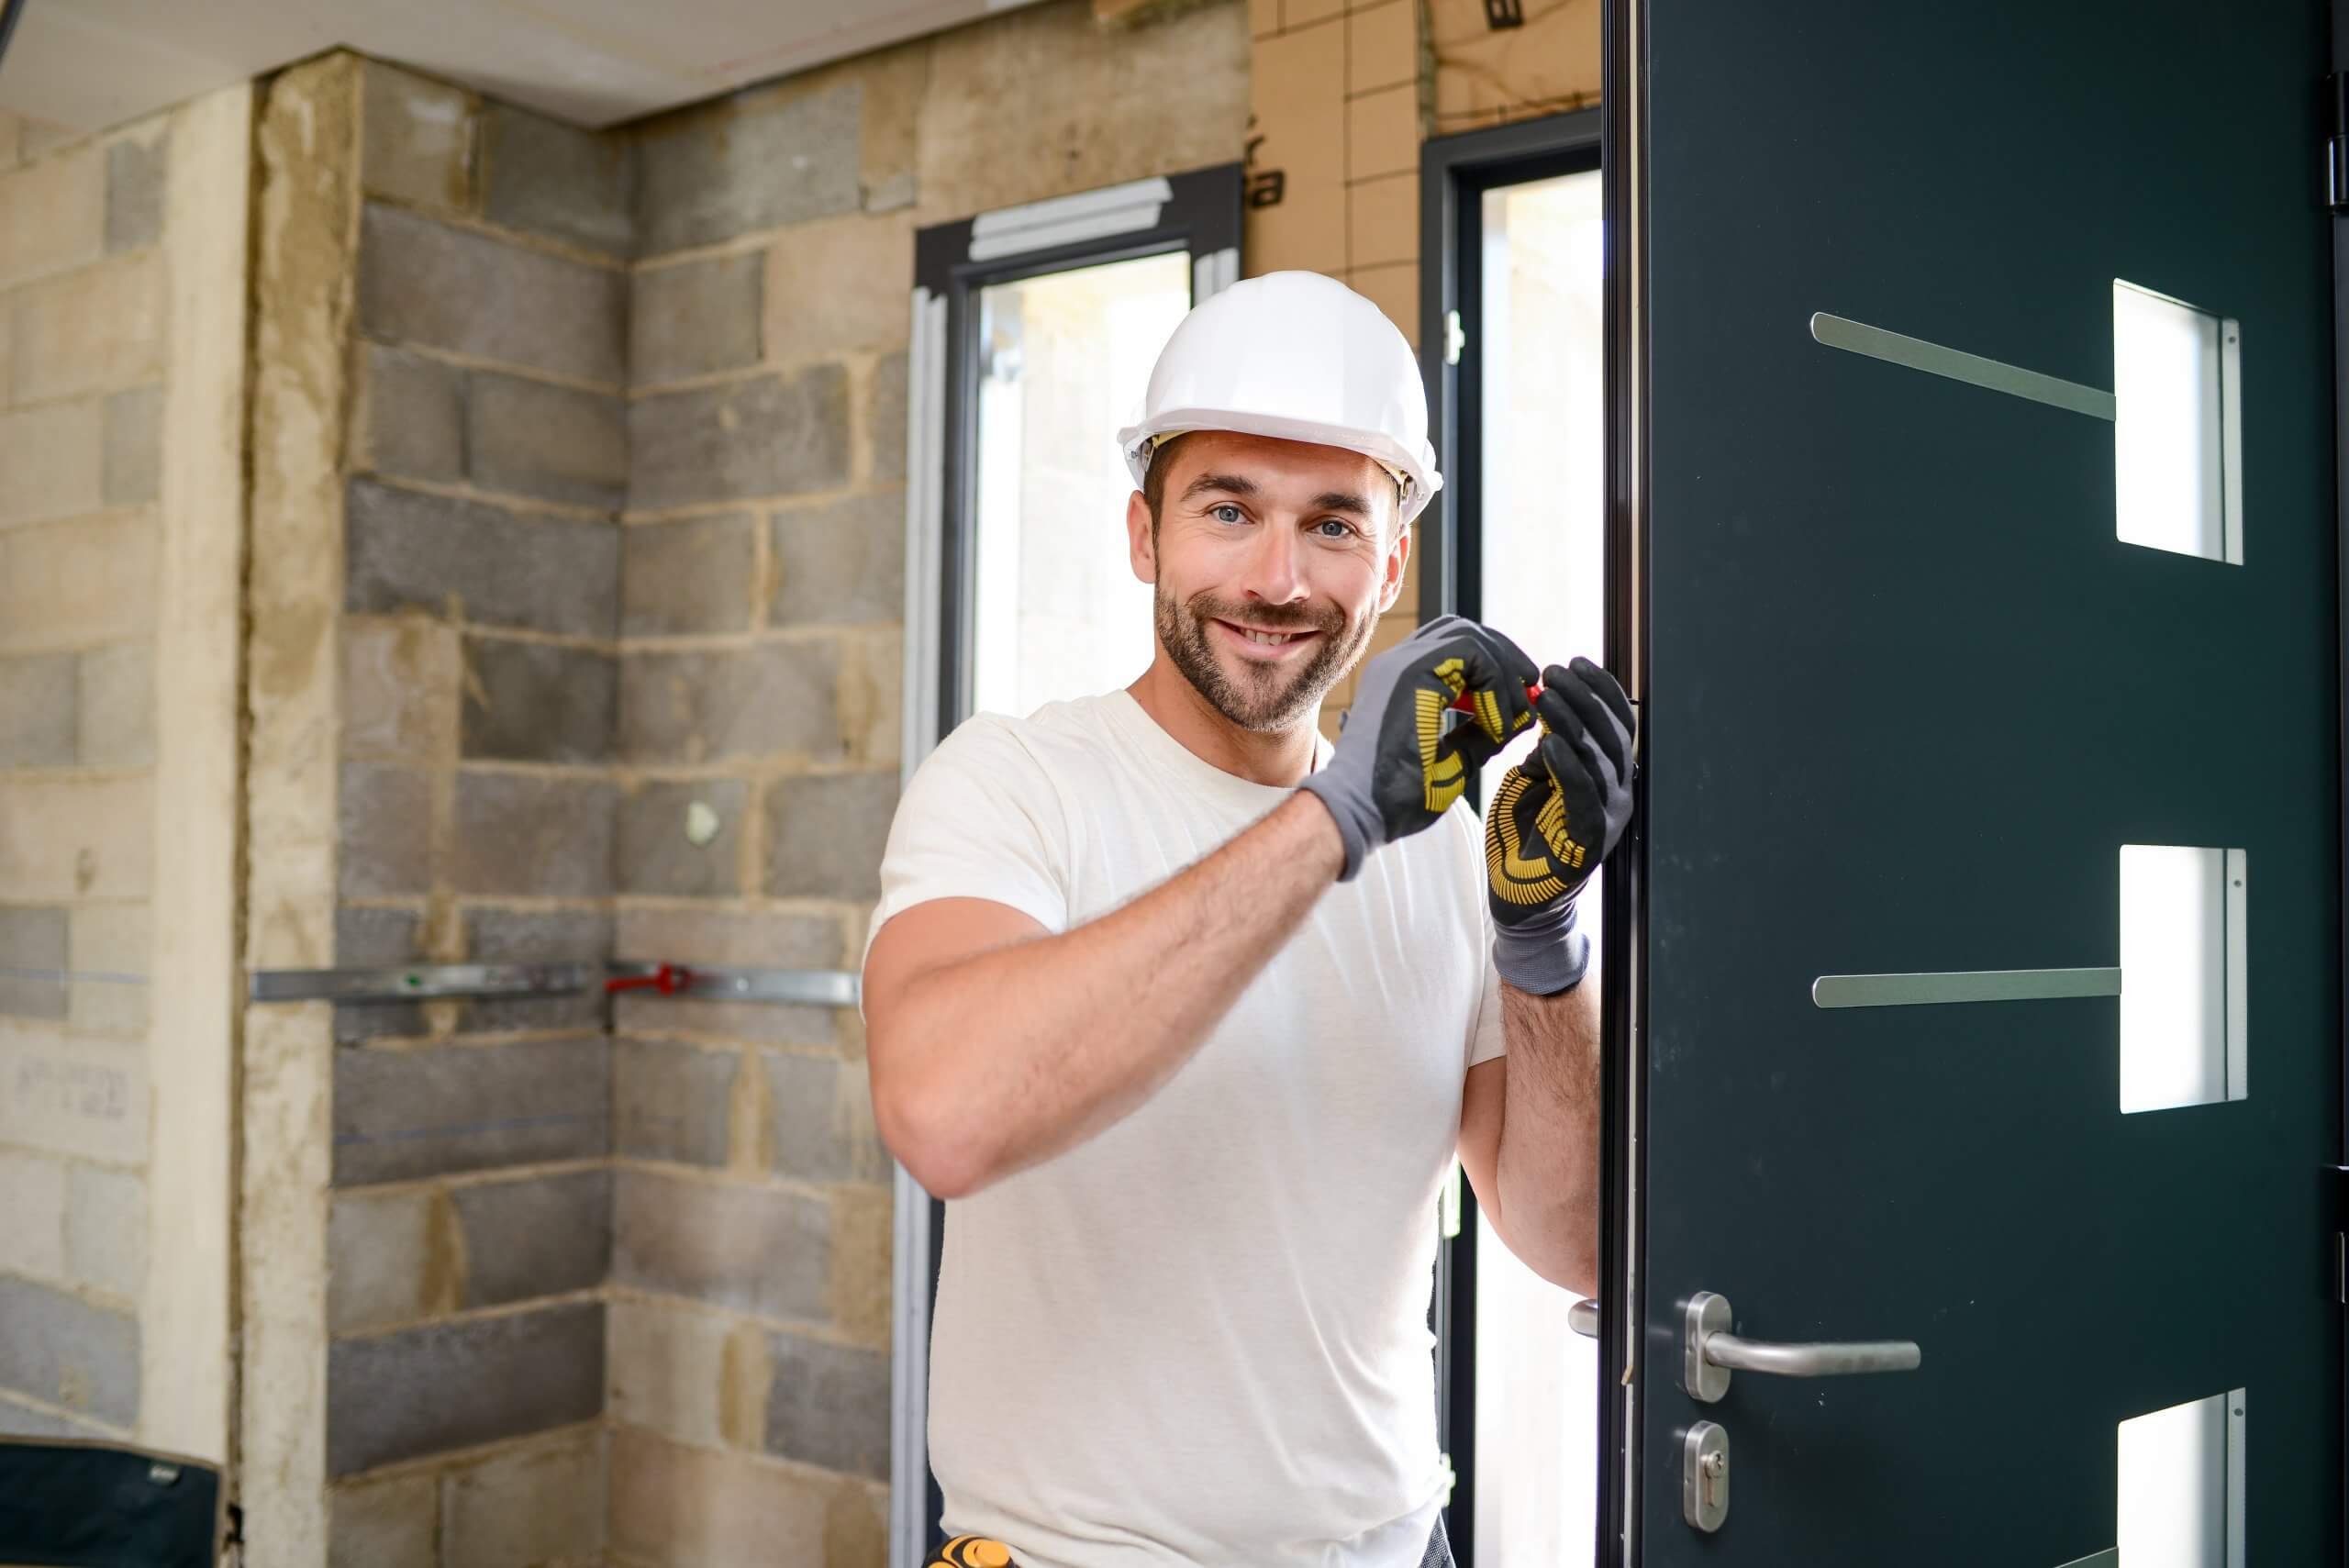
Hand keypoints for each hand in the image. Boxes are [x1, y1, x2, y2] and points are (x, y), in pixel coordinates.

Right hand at [1299, 614, 1538, 880]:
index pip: (1457, 647)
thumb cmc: (1396, 797)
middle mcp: (1398, 663)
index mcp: (1402, 681)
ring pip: (1470, 636)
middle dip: (1505, 657)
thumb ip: (1482, 735)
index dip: (1496, 667)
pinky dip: (1495, 684)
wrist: (1359, 811)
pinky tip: (1496, 724)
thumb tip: (1520, 717)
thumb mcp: (1454, 762)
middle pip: (1465, 631)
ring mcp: (1401, 663)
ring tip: (1515, 714)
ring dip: (1503, 670)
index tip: (1520, 705)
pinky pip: (1471, 652)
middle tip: (1529, 692)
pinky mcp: (1411, 672)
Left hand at [1483, 657, 1636, 992]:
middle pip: (1611, 734)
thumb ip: (1545, 748)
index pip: (1616, 722)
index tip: (1575, 660)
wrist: (1516, 897)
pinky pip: (1583, 798)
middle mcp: (1616, 794)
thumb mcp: (1531, 778)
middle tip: (1554, 671)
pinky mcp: (1587, 843)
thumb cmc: (1524, 833)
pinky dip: (1567, 768)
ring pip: (1599, 759)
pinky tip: (1549, 743)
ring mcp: (1606, 819)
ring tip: (1544, 696)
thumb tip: (1548, 713)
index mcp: (1607, 776)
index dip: (1601, 689)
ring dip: (1572, 722)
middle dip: (1584, 696)